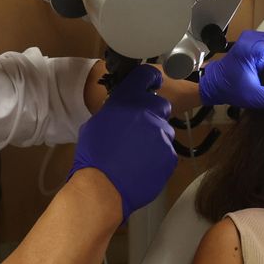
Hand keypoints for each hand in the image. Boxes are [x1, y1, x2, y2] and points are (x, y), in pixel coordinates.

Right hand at [70, 65, 177, 218]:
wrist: (103, 187)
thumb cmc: (93, 156)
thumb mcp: (96, 124)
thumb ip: (115, 111)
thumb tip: (122, 110)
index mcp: (126, 100)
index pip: (145, 75)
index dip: (150, 79)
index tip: (153, 83)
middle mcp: (147, 111)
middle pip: (161, 104)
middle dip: (154, 114)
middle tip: (141, 130)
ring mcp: (161, 133)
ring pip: (165, 130)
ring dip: (156, 138)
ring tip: (139, 154)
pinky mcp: (170, 154)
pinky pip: (167, 151)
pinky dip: (159, 157)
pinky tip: (143, 166)